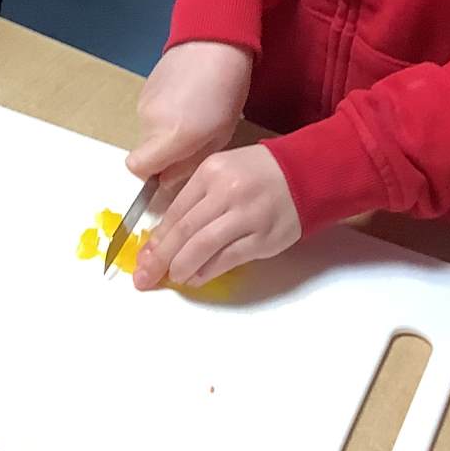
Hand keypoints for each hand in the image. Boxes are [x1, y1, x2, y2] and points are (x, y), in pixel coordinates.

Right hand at [127, 42, 254, 207]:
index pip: (138, 169)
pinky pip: (149, 113)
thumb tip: (167, 179)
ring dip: (165, 132)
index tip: (171, 170)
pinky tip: (186, 98)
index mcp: (172, 137)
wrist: (214, 41)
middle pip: (145, 152)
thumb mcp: (219, 135)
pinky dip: (163, 114)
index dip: (151, 176)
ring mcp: (143, 103)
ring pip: (148, 133)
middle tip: (193, 140)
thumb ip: (189, 164)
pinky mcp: (144, 88)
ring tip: (194, 114)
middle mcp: (150, 122)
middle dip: (165, 154)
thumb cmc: (227, 91)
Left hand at [133, 144, 300, 288]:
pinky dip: (207, 271)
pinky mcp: (264, 238)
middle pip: (185, 230)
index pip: (176, 210)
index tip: (145, 256)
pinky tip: (196, 278)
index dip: (157, 238)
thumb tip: (165, 238)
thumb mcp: (223, 172)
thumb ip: (196, 199)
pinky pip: (228, 258)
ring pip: (203, 246)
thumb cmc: (258, 174)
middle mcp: (227, 192)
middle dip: (160, 258)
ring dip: (182, 267)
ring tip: (173, 277)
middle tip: (144, 277)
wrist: (305, 174)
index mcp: (211, 172)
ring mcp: (247, 215)